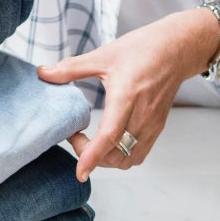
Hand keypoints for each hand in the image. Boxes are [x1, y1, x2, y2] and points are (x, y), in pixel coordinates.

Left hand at [40, 10, 218, 179]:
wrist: (177, 49)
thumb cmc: (142, 49)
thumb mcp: (103, 55)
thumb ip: (71, 68)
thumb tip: (42, 73)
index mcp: (127, 95)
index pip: (110, 136)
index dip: (92, 157)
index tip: (79, 171)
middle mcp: (142, 114)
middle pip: (117, 155)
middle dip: (92, 156)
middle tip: (76, 137)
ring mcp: (153, 123)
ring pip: (128, 159)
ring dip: (107, 160)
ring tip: (92, 143)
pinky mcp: (158, 127)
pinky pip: (139, 154)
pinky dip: (122, 157)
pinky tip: (110, 143)